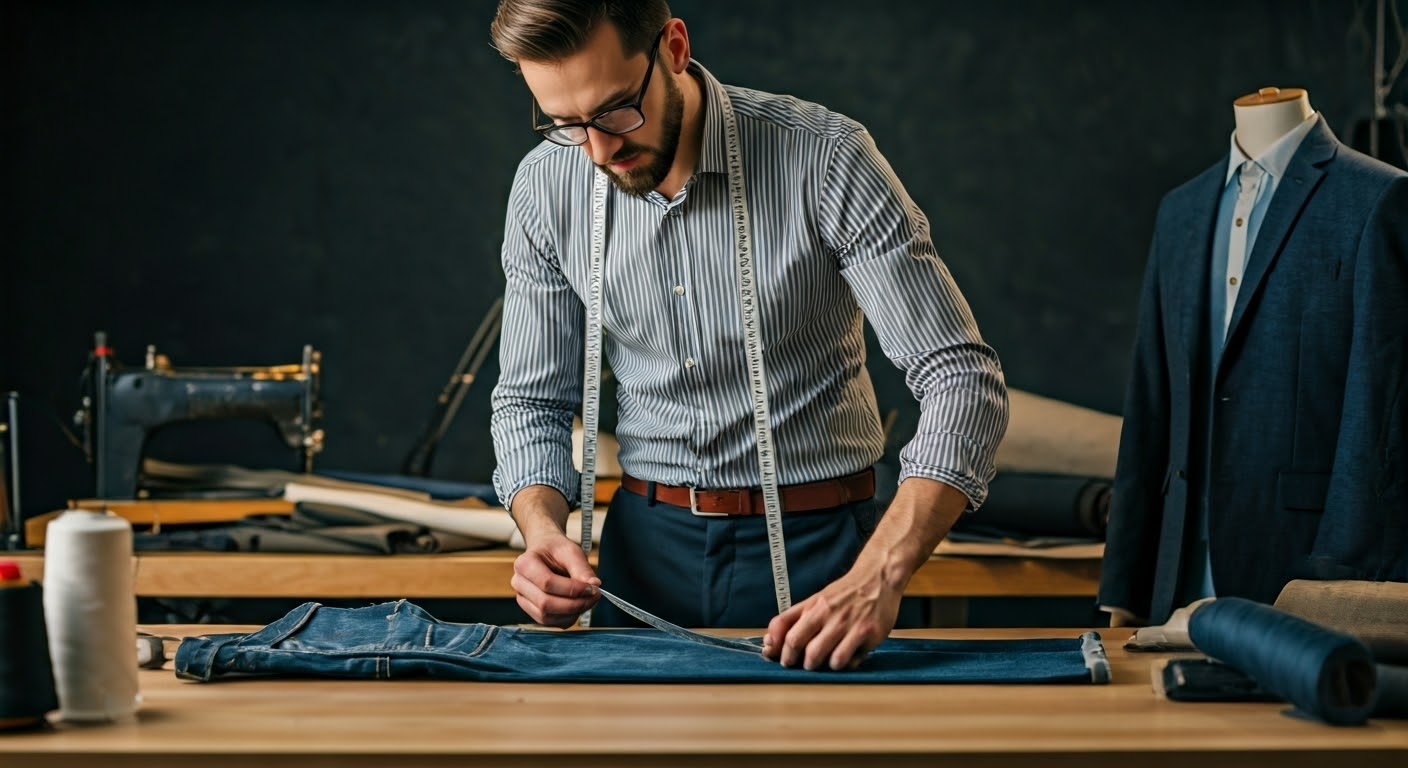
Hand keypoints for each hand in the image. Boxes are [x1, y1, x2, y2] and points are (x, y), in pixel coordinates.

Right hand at [511, 530, 600, 626]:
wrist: (546, 551)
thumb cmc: (556, 549)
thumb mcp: (571, 551)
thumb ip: (582, 568)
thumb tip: (594, 585)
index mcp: (524, 564)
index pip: (547, 583)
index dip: (572, 589)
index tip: (592, 587)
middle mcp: (519, 583)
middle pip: (545, 603)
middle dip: (574, 604)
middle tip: (594, 596)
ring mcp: (523, 599)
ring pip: (546, 617)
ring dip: (572, 613)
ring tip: (588, 600)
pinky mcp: (531, 611)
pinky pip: (550, 622)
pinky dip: (568, 618)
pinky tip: (579, 606)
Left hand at [761, 567, 900, 670]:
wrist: (878, 578)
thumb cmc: (845, 594)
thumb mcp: (817, 600)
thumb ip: (795, 619)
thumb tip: (769, 641)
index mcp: (812, 605)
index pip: (783, 626)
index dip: (775, 647)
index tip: (776, 657)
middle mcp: (826, 613)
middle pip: (795, 642)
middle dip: (792, 660)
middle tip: (800, 664)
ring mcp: (846, 623)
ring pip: (818, 655)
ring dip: (817, 665)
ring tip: (823, 663)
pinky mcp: (866, 633)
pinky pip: (845, 660)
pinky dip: (841, 665)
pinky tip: (845, 658)